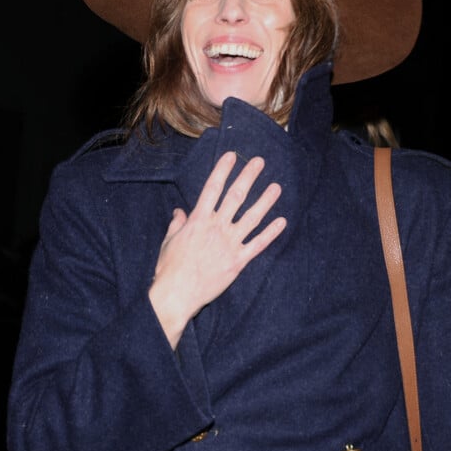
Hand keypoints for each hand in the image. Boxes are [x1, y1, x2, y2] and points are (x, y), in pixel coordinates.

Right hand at [149, 151, 285, 347]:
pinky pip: (258, 244)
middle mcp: (216, 227)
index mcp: (198, 219)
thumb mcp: (169, 241)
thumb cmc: (170, 268)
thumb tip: (179, 212)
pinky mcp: (238, 261)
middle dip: (248, 177)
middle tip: (259, 162)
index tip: (232, 156)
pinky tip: (281, 222)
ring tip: (276, 187)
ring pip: (251, 217)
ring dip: (265, 201)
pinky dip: (270, 233)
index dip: (223, 170)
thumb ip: (177, 224)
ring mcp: (229, 243)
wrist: (177, 294)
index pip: (212, 188)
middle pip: (236, 196)